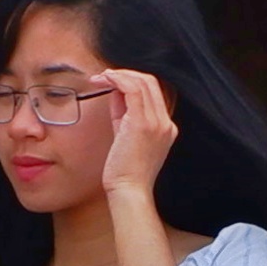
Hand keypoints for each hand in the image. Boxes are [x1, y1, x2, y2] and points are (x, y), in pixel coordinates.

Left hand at [99, 65, 178, 218]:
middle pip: (151, 82)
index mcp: (166, 127)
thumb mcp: (124, 135)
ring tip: (101, 78)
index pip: (154, 91)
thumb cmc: (124, 171)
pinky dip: (118, 79)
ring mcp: (157, 123)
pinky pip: (133, 89)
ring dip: (119, 75)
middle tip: (104, 76)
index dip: (133, 80)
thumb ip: (123, 112)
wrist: (129, 191)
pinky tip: (104, 80)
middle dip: (126, 74)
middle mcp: (166, 123)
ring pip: (143, 82)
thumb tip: (115, 91)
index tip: (113, 81)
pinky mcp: (143, 124)